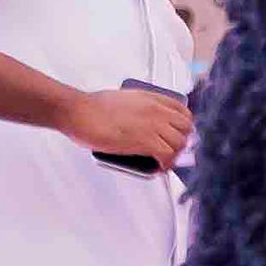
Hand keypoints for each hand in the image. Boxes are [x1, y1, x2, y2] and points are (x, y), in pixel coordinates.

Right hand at [65, 85, 193, 165]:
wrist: (79, 111)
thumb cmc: (93, 107)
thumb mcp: (126, 98)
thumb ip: (141, 107)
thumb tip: (144, 121)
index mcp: (152, 98)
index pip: (183, 111)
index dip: (184, 125)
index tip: (179, 134)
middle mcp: (156, 110)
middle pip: (186, 128)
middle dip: (183, 141)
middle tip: (173, 150)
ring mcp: (152, 125)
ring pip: (180, 143)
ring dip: (175, 155)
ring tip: (164, 161)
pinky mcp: (144, 141)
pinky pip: (167, 156)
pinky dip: (166, 164)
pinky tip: (159, 167)